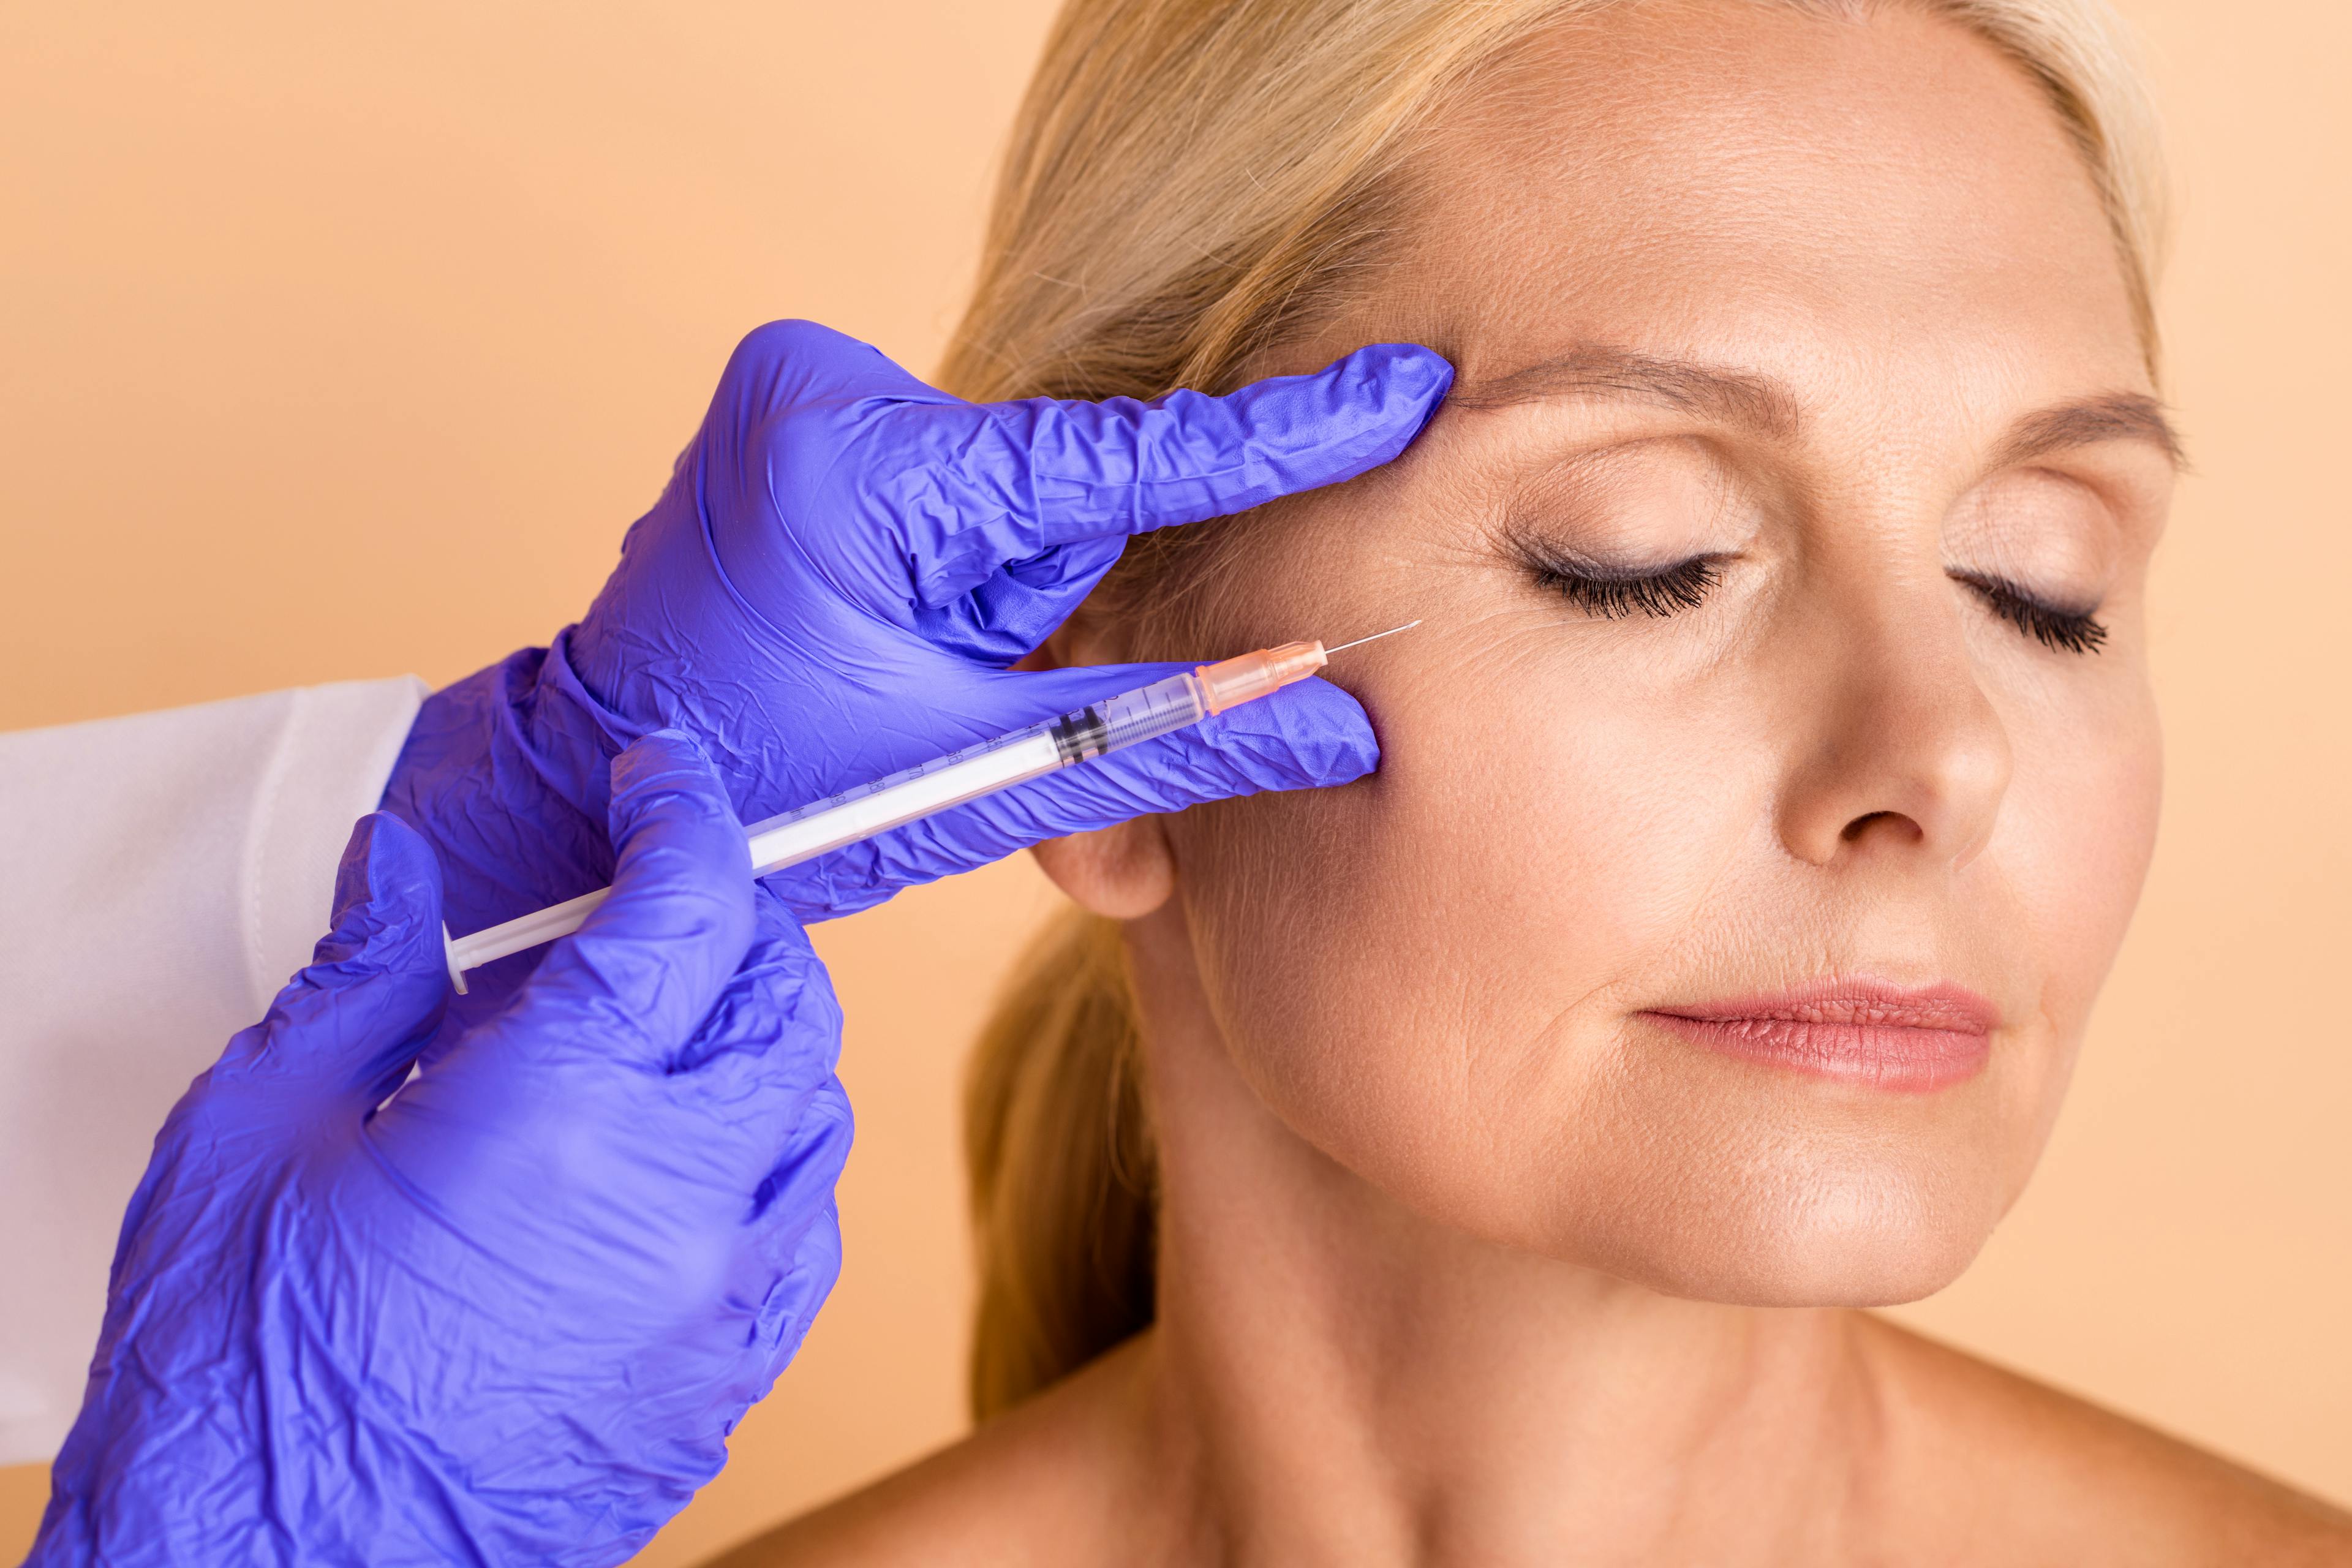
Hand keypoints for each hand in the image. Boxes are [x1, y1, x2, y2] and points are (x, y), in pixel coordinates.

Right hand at [30, 733, 849, 1566]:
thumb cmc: (242, 1369)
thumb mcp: (264, 1129)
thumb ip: (365, 972)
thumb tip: (399, 867)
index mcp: (564, 1110)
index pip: (691, 905)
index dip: (685, 813)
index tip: (663, 778)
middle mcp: (679, 1203)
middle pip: (785, 1001)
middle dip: (732, 924)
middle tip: (648, 906)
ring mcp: (718, 1307)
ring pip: (812, 1115)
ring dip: (755, 1046)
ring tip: (650, 1035)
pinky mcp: (720, 1388)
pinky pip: (800, 1237)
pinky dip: (763, 1166)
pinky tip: (676, 1164)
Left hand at [385, 322, 1449, 1004]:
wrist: (592, 783)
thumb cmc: (766, 796)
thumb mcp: (976, 778)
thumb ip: (1164, 739)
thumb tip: (1338, 723)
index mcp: (863, 473)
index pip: (1126, 460)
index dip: (1278, 444)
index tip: (1403, 390)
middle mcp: (828, 394)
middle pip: (1066, 493)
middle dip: (1078, 609)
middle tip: (1010, 699)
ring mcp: (806, 393)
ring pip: (1016, 499)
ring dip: (1022, 605)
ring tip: (933, 696)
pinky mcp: (802, 413)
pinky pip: (960, 490)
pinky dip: (977, 578)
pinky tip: (914, 651)